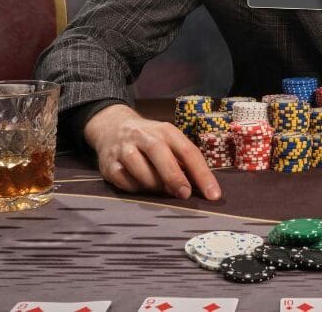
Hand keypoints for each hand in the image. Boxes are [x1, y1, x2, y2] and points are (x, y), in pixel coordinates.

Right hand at [83, 103, 220, 199]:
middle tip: (185, 195)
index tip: (213, 195)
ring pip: (141, 171)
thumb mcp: (169, 141)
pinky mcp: (109, 164)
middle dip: (175, 178)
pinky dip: (135, 188)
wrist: (112, 126)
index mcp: (166, 131)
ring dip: (154, 186)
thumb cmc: (149, 140)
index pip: (188, 152)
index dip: (202, 174)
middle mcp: (144, 136)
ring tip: (161, 190)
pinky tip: (140, 185)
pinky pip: (125, 182)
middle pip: (161, 156)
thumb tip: (202, 188)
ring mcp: (124, 149)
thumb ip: (183, 161)